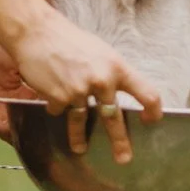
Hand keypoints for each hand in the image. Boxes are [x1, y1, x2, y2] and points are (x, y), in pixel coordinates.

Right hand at [3, 0, 162, 164]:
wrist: (36, 32)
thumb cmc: (68, 39)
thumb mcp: (100, 52)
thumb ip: (111, 73)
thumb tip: (117, 92)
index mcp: (117, 67)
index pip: (146, 93)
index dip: (153, 109)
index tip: (152, 119)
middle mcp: (102, 81)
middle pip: (115, 118)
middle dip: (120, 141)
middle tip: (124, 158)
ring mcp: (80, 91)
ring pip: (82, 120)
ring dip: (79, 137)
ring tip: (80, 148)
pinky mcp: (59, 97)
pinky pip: (59, 109)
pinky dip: (55, 105)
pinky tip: (50, 93)